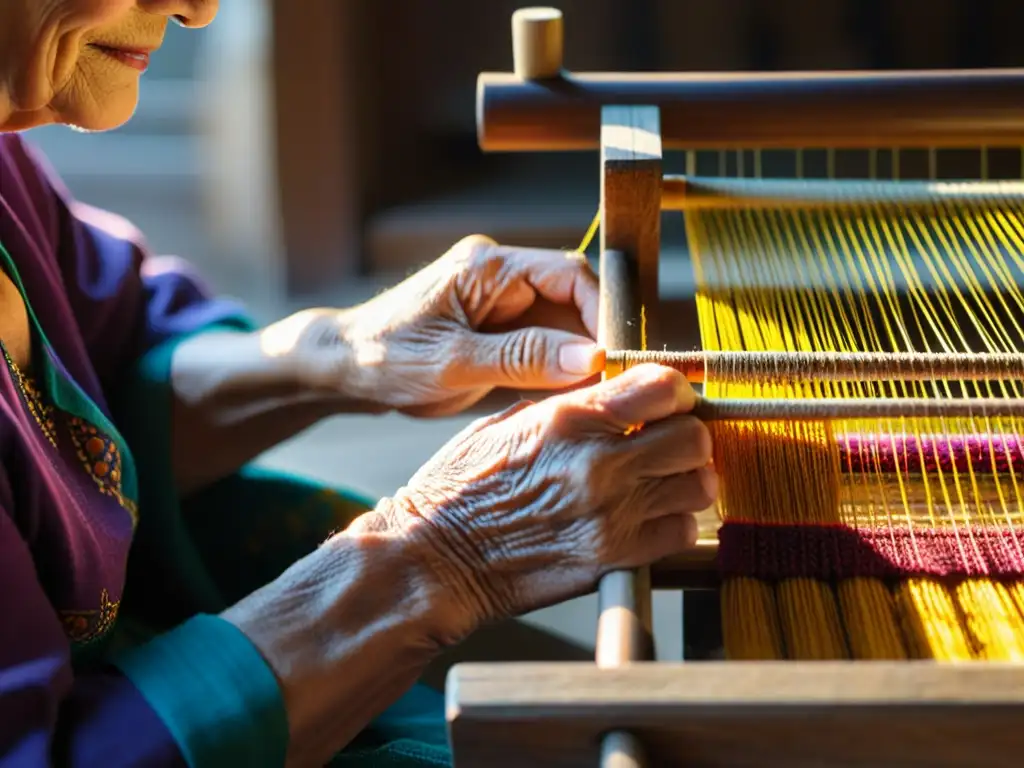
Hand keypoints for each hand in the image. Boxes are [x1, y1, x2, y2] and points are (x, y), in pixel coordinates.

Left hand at [286, 235, 602, 416]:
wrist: (342, 369)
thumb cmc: (382, 359)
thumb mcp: (453, 363)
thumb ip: (524, 357)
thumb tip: (593, 357)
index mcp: (488, 268)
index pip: (570, 274)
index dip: (604, 313)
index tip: (620, 358)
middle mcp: (501, 277)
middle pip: (575, 298)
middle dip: (599, 339)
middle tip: (619, 385)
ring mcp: (501, 304)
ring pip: (566, 325)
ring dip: (583, 359)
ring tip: (602, 397)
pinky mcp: (499, 332)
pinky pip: (546, 345)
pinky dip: (563, 371)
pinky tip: (575, 398)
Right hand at [350, 364, 717, 630]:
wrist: (435, 559)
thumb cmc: (460, 489)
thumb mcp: (509, 423)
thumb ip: (571, 407)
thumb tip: (617, 397)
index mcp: (569, 419)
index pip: (665, 388)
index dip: (673, 391)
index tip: (667, 401)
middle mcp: (598, 464)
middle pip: (694, 437)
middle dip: (686, 435)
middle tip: (666, 442)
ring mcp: (611, 515)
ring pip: (698, 485)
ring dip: (685, 479)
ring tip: (660, 480)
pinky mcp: (614, 558)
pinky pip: (681, 531)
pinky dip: (673, 522)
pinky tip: (648, 516)